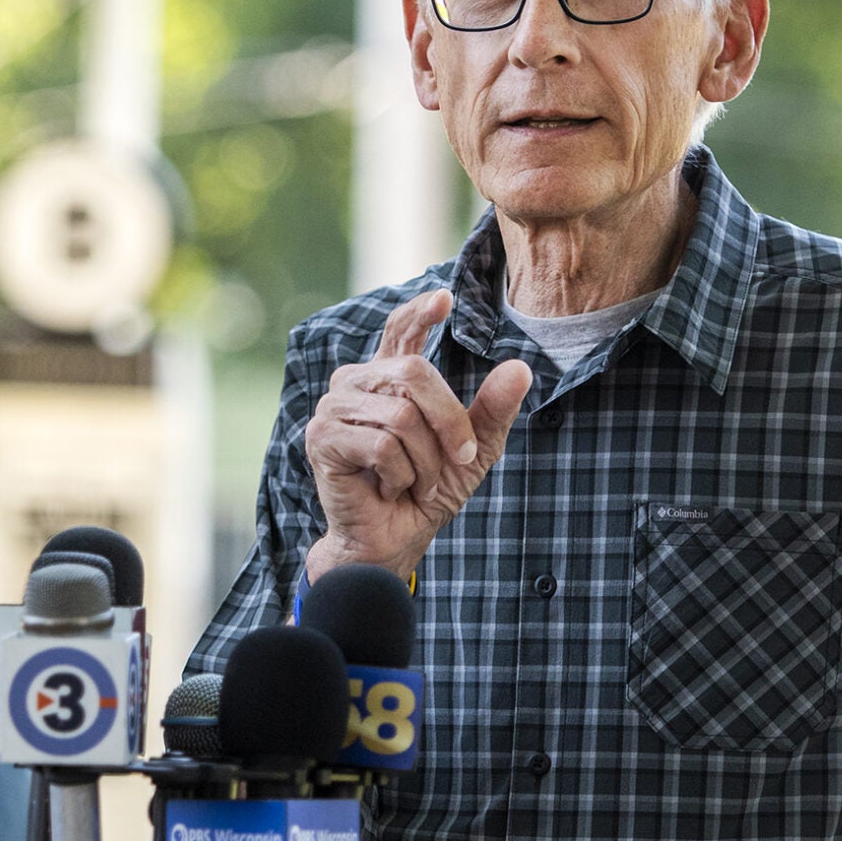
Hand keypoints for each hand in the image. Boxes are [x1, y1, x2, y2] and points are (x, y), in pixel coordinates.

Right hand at [302, 289, 532, 583]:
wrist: (392, 541)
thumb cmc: (426, 493)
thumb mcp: (474, 451)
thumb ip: (492, 410)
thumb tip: (519, 367)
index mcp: (387, 378)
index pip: (399, 329)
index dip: (419, 312)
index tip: (446, 299)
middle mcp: (355, 383)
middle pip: (413, 372)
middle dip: (449, 422)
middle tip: (459, 460)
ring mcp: (333, 408)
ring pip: (401, 415)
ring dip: (425, 460)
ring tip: (415, 483)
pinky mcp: (321, 439)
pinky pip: (382, 445)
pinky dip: (401, 476)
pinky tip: (388, 489)